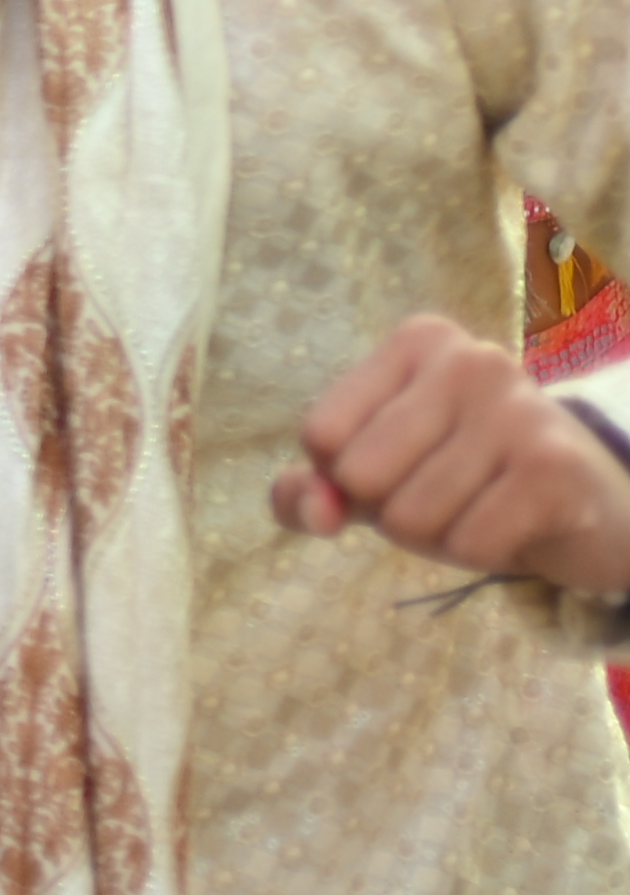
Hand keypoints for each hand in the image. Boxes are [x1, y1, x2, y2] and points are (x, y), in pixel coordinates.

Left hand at [278, 313, 629, 600]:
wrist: (588, 507)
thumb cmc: (463, 480)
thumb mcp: (372, 479)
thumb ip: (306, 492)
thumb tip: (312, 509)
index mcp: (418, 341)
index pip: (319, 433)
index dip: (346, 474)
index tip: (406, 461)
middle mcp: (471, 358)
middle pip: (359, 476)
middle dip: (391, 508)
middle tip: (451, 489)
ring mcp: (518, 409)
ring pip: (408, 517)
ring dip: (439, 533)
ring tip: (484, 504)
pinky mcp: (554, 468)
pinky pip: (466, 544)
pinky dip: (479, 552)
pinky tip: (516, 525)